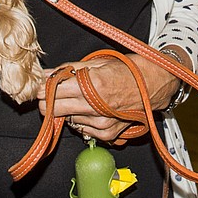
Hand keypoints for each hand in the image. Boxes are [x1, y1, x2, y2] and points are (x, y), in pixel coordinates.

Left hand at [37, 52, 179, 142]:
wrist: (155, 86)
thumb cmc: (129, 70)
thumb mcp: (98, 62)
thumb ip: (68, 69)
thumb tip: (45, 74)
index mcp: (92, 84)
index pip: (53, 91)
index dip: (44, 88)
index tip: (43, 86)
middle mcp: (95, 107)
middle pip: (54, 109)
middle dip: (50, 101)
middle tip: (55, 93)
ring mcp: (101, 123)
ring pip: (67, 120)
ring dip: (68, 110)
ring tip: (81, 98)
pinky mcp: (106, 134)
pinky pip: (81, 129)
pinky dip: (82, 120)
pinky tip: (91, 109)